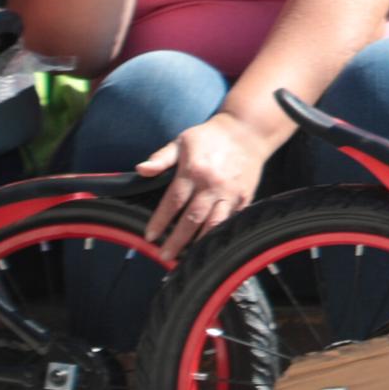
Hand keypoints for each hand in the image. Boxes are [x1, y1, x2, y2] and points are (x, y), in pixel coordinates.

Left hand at [136, 109, 272, 250]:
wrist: (247, 131)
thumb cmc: (210, 138)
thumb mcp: (182, 142)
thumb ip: (161, 158)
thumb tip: (141, 170)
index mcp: (194, 171)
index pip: (173, 201)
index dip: (160, 221)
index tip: (150, 236)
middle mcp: (212, 184)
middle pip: (192, 218)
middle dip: (177, 240)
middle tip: (165, 256)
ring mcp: (230, 192)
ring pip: (214, 223)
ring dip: (199, 242)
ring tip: (187, 257)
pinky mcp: (244, 196)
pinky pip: (231, 220)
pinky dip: (220, 234)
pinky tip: (210, 245)